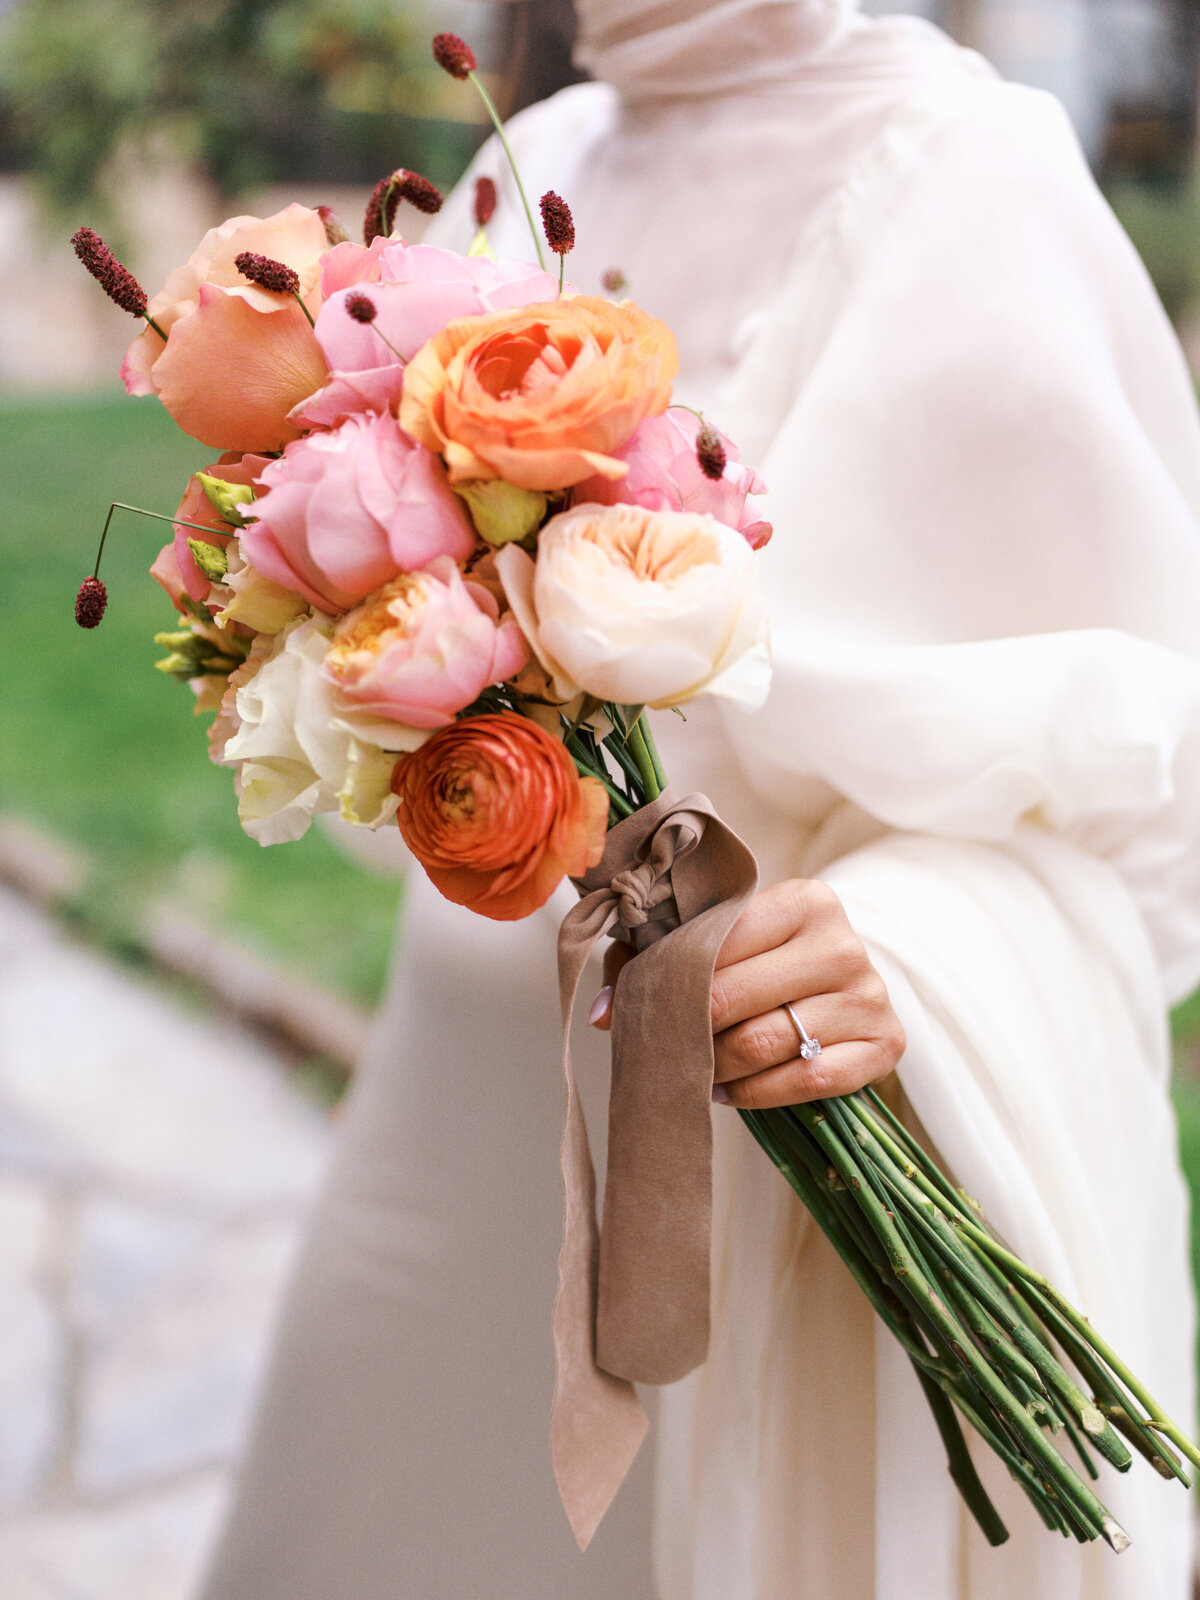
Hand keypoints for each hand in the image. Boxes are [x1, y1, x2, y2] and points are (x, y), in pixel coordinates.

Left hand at [589, 879, 904, 1109]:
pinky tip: (728, 1090)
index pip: (716, 944)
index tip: (641, 1001)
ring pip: (765, 1043)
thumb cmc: (769, 959)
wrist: (844, 985)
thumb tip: (603, 1011)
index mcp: (805, 900)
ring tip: (692, 1069)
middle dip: (687, 1028)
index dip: (670, 978)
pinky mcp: (885, 1045)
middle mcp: (844, 945)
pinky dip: (754, 1092)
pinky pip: (804, 1080)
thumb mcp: (723, 940)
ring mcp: (869, 997)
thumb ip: (659, 957)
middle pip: (735, 999)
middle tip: (662, 1044)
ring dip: (714, 1065)